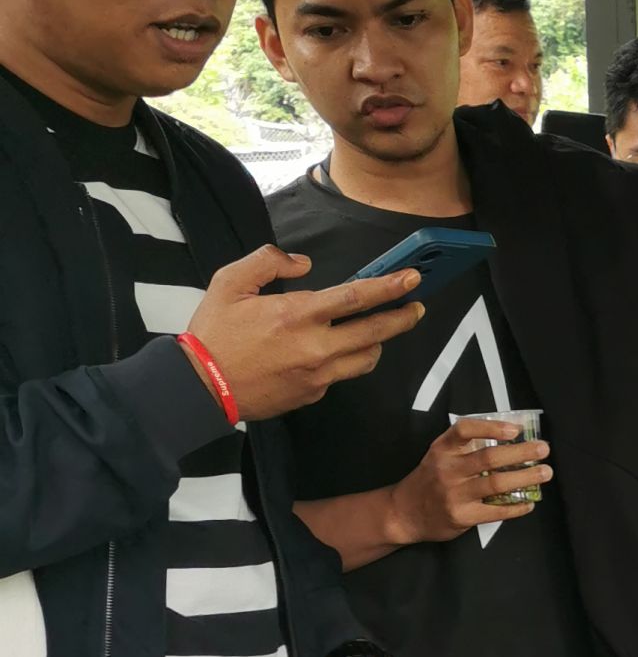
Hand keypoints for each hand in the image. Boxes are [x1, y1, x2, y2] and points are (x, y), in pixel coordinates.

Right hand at [184, 246, 423, 421]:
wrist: (202, 387)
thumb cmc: (214, 332)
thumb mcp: (231, 282)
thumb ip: (268, 262)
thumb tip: (303, 264)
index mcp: (298, 315)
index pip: (357, 297)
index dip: (389, 287)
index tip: (412, 279)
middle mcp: (317, 347)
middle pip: (376, 332)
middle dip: (402, 317)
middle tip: (417, 307)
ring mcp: (318, 375)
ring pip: (367, 358)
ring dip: (378, 342)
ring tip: (379, 330)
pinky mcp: (313, 394)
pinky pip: (341, 374)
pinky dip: (345, 360)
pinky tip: (335, 351)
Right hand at [387, 420, 549, 545]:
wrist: (404, 513)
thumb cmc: (430, 480)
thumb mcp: (439, 456)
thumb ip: (466, 448)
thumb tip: (510, 438)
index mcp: (443, 449)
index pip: (465, 429)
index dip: (491, 427)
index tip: (515, 429)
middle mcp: (448, 469)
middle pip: (489, 458)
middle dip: (521, 453)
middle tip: (543, 449)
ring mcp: (454, 494)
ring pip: (496, 484)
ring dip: (525, 477)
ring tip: (545, 473)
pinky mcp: (461, 516)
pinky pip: (495, 511)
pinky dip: (516, 507)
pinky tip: (529, 503)